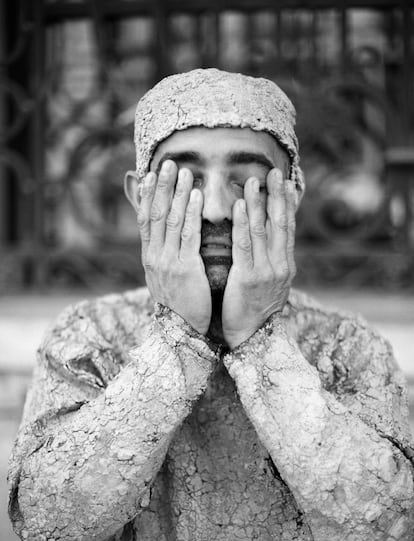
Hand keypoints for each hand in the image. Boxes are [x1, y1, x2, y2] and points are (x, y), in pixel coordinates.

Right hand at [137, 160, 211, 334]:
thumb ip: (164, 255)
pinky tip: (197, 197)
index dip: (147, 195)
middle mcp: (155, 257)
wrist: (181, 331)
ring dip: (178, 193)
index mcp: (149, 257)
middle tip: (169, 163)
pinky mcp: (186, 269)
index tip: (150, 174)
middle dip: (163, 187)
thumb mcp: (164, 278)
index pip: (145, 220)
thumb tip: (163, 237)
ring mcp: (168, 263)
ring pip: (171, 221)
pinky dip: (192, 214)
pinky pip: (188, 236)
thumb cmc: (179, 304)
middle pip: (156, 214)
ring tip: (184, 172)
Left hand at [222, 169, 296, 348]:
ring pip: (262, 231)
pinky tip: (239, 206)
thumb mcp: (270, 284)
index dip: (287, 204)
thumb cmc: (255, 309)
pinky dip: (242, 223)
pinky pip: (244, 245)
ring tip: (253, 181)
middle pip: (280, 224)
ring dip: (258, 203)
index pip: (287, 228)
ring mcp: (267, 271)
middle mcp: (281, 265)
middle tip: (274, 172)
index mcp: (286, 265)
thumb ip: (270, 261)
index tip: (285, 182)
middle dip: (277, 196)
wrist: (251, 337)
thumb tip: (268, 239)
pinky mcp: (249, 278)